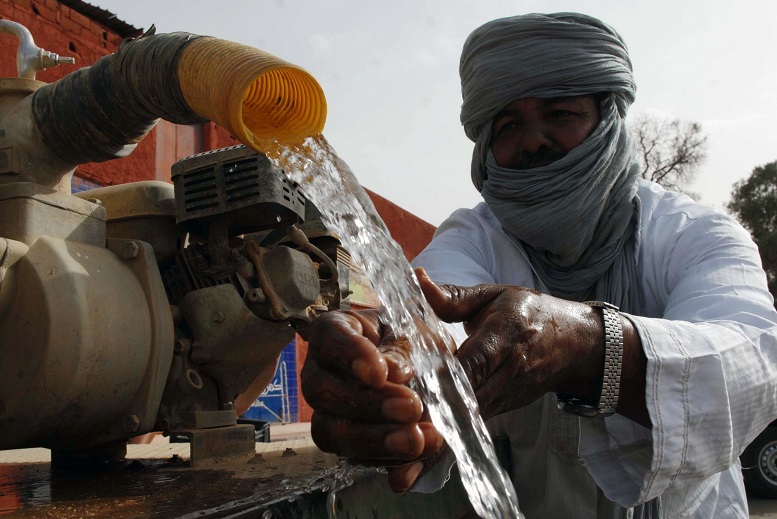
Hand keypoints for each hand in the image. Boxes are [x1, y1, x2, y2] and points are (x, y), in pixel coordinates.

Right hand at [300, 308, 444, 491]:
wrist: (427, 366)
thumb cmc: (413, 339)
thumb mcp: (414, 334)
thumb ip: (402, 351)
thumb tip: (393, 373)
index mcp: (332, 332)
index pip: (330, 339)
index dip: (350, 355)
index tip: (380, 372)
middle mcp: (320, 372)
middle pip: (323, 392)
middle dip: (368, 405)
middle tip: (411, 407)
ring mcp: (327, 410)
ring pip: (332, 432)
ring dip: (375, 439)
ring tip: (415, 441)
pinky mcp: (346, 442)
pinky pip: (355, 457)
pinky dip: (388, 460)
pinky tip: (418, 456)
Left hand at [417, 268, 604, 419]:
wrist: (574, 343)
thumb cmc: (529, 313)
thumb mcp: (494, 296)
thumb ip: (453, 296)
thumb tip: (418, 280)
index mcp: (503, 338)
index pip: (471, 362)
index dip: (442, 373)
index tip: (413, 376)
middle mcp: (508, 372)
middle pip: (466, 397)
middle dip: (433, 401)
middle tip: (399, 400)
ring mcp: (509, 395)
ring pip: (469, 416)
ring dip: (440, 416)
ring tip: (408, 413)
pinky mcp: (506, 408)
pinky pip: (474, 421)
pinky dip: (451, 422)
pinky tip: (427, 419)